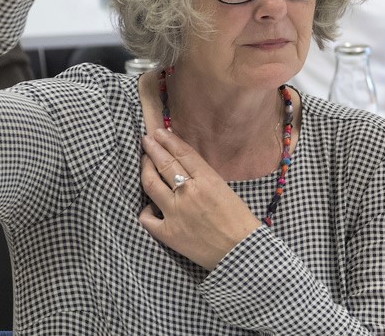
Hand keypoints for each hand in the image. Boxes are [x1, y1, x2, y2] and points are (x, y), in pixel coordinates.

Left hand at [139, 128, 261, 269]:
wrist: (240, 251)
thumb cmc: (238, 220)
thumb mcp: (225, 190)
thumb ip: (204, 178)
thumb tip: (183, 167)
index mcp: (208, 180)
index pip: (183, 154)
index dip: (169, 141)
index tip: (160, 132)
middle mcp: (189, 193)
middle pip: (165, 164)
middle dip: (153, 148)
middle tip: (146, 140)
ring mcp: (175, 213)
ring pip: (150, 184)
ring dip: (145, 170)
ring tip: (144, 162)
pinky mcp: (167, 233)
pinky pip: (146, 216)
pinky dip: (146, 209)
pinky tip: (150, 205)